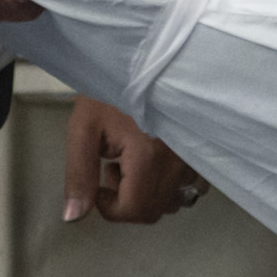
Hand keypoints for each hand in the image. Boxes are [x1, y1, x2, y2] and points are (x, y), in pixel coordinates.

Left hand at [58, 99, 200, 230]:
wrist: (143, 59)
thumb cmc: (110, 91)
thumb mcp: (84, 128)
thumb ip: (79, 174)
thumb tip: (73, 218)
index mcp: (148, 156)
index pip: (135, 210)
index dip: (110, 208)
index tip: (99, 182)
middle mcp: (178, 161)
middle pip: (154, 210)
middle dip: (127, 201)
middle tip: (113, 168)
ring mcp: (194, 156)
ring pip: (174, 200)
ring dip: (150, 194)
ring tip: (133, 162)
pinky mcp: (202, 149)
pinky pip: (194, 184)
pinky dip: (172, 184)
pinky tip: (157, 161)